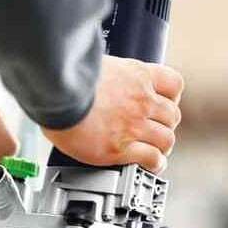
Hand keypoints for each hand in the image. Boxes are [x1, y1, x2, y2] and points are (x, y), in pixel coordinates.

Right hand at [42, 55, 183, 173]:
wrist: (55, 93)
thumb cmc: (65, 77)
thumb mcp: (95, 63)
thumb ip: (108, 73)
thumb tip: (97, 76)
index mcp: (136, 75)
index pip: (173, 84)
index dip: (171, 96)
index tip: (164, 102)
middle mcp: (141, 100)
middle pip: (172, 115)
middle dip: (165, 124)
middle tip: (154, 129)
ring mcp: (133, 125)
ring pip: (166, 139)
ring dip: (162, 145)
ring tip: (154, 150)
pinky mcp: (121, 148)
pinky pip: (152, 159)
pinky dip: (155, 163)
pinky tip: (150, 164)